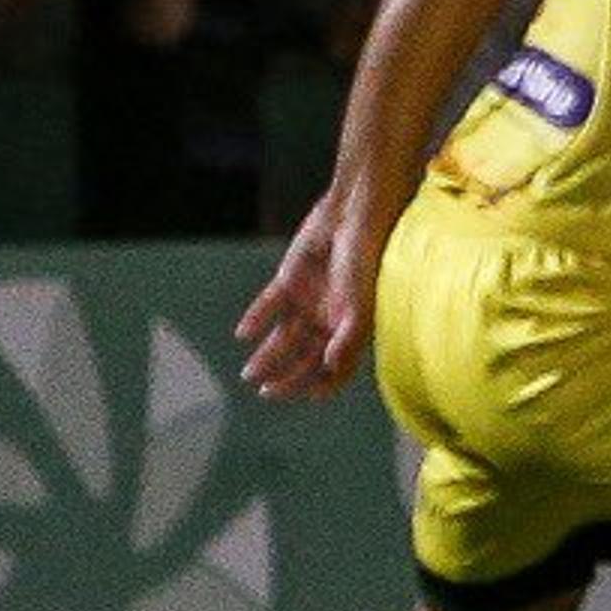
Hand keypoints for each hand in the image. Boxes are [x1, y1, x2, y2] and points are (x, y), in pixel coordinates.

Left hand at [237, 188, 385, 398]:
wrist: (354, 213)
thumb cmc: (367, 259)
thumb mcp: (360, 302)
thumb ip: (348, 338)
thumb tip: (332, 369)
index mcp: (351, 328)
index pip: (336, 366)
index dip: (323, 384)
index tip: (306, 396)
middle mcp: (329, 319)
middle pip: (305, 356)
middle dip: (287, 376)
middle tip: (265, 390)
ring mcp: (309, 300)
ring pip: (284, 337)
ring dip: (267, 355)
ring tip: (249, 373)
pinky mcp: (290, 281)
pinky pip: (269, 306)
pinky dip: (257, 319)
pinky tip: (243, 335)